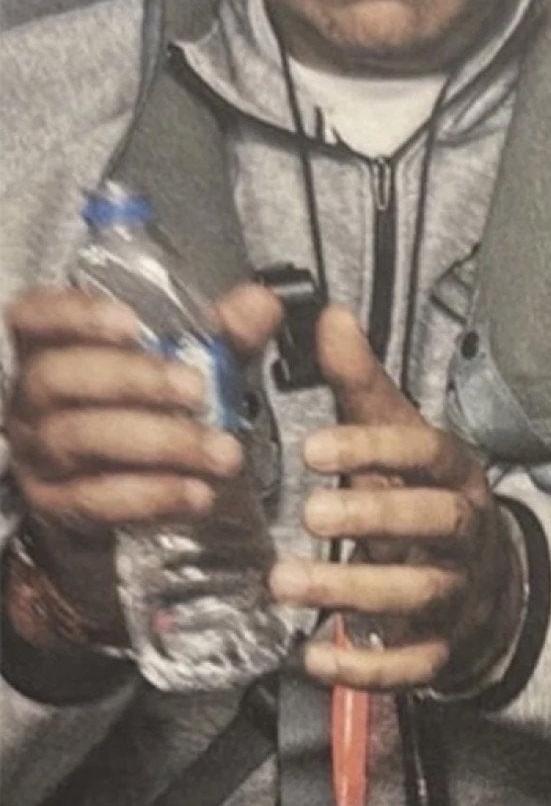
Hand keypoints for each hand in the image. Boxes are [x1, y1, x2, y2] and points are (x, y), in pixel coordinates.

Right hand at [3, 283, 280, 633]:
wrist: (121, 474)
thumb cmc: (149, 397)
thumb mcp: (190, 355)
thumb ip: (224, 329)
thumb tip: (261, 304)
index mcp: (55, 344)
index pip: (37, 316)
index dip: (76, 315)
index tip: (130, 323)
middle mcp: (35, 395)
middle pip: (62, 378)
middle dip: (134, 381)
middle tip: (196, 390)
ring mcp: (39, 451)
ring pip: (82, 440)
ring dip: (159, 444)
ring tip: (220, 452)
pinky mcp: (56, 502)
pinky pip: (96, 499)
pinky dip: (152, 495)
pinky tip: (197, 492)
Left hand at [269, 305, 523, 692]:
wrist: (486, 583)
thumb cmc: (423, 494)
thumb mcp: (397, 435)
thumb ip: (360, 384)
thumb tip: (330, 315)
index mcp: (455, 471)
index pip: (427, 453)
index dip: (376, 448)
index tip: (314, 447)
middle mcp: (465, 530)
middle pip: (435, 522)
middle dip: (375, 516)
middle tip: (308, 512)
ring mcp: (458, 592)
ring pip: (419, 594)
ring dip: (353, 590)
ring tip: (284, 583)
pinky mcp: (441, 649)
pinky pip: (412, 665)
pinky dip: (367, 666)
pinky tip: (314, 657)